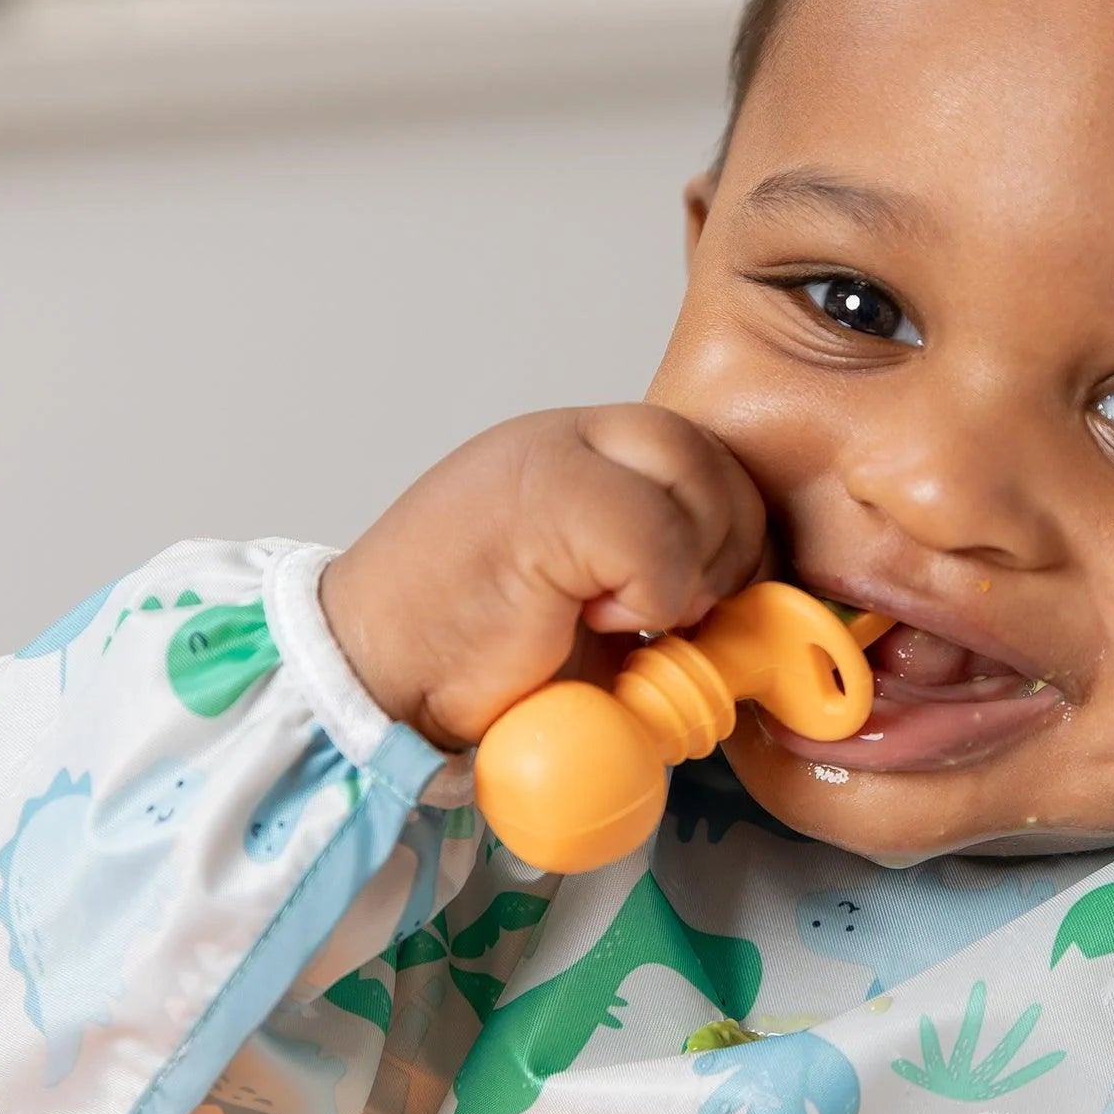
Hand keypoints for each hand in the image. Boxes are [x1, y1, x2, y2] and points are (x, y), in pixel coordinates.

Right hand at [321, 406, 767, 749]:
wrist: (375, 677)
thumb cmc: (473, 654)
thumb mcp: (586, 603)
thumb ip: (654, 576)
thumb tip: (739, 606)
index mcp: (582, 453)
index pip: (701, 454)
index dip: (732, 526)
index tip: (715, 599)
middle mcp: (568, 437)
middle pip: (706, 451)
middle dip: (726, 541)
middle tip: (686, 613)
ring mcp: (550, 457)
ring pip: (691, 475)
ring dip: (690, 564)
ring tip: (635, 617)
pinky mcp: (540, 497)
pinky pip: (654, 533)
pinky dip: (655, 590)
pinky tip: (604, 619)